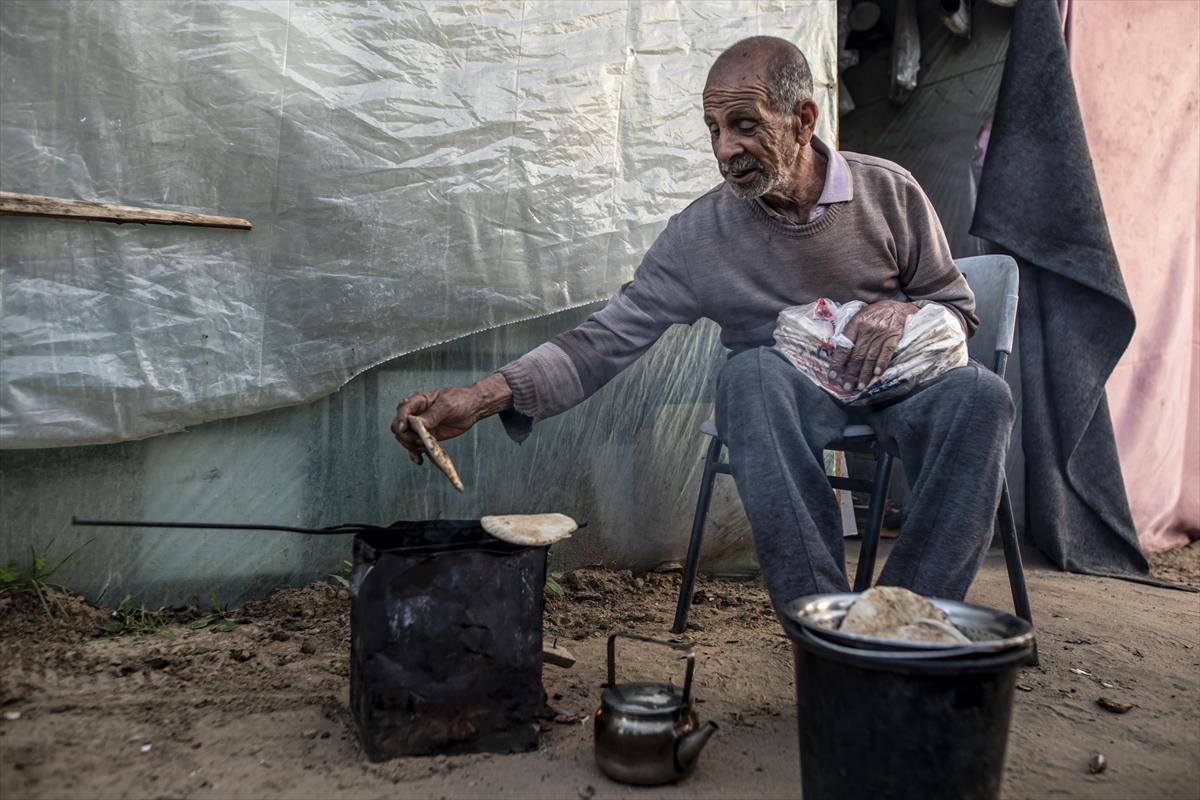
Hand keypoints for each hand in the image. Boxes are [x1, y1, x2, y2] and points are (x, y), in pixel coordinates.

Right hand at [391, 373, 512, 464]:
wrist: (473, 408)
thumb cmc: (460, 400)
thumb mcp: (447, 405)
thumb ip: (432, 415)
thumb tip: (419, 424)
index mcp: (419, 401)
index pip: (403, 410)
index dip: (400, 420)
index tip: (403, 428)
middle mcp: (417, 414)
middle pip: (400, 428)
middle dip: (405, 437)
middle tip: (419, 441)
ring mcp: (421, 427)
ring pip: (406, 439)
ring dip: (412, 446)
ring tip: (425, 448)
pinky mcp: (428, 437)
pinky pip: (417, 447)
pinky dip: (416, 454)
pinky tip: (419, 460)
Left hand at [829, 300, 918, 391]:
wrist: (897, 307)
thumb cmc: (874, 314)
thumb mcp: (858, 317)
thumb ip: (849, 332)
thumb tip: (837, 352)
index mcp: (855, 323)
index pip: (844, 346)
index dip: (838, 362)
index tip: (833, 376)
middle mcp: (868, 329)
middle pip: (857, 355)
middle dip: (850, 373)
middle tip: (846, 387)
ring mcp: (882, 333)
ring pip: (870, 357)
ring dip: (864, 374)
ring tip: (859, 386)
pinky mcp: (894, 337)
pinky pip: (887, 352)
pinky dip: (881, 364)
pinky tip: (877, 374)